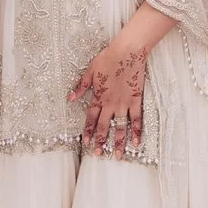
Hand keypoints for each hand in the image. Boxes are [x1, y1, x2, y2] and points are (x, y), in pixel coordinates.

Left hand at [71, 37, 146, 157]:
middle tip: (98, 153)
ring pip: (120, 127)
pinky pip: (136, 119)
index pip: (91, 118)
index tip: (86, 142)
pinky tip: (136, 142)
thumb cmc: (108, 58)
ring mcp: (124, 103)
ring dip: (118, 142)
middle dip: (100, 141)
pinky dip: (137, 131)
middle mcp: (110, 103)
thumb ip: (81, 87)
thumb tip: (70, 98)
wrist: (127, 52)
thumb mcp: (89, 71)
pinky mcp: (136, 100)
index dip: (88, 131)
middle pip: (104, 126)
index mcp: (98, 97)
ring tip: (117, 155)